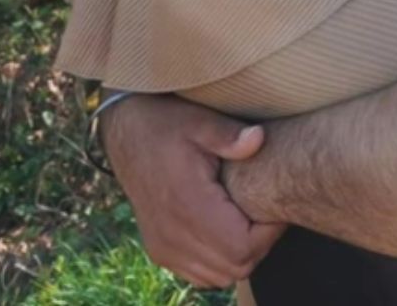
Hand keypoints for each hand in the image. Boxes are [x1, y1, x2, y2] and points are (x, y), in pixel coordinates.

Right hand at [102, 93, 285, 287]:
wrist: (125, 134)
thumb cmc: (165, 125)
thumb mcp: (198, 121)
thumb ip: (229, 135)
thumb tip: (259, 138)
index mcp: (186, 204)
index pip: (242, 248)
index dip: (267, 233)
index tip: (271, 207)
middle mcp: (172, 234)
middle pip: (236, 266)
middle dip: (259, 244)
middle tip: (262, 213)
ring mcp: (164, 246)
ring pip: (220, 276)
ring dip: (239, 256)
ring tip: (243, 221)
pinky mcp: (159, 250)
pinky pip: (201, 275)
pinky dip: (218, 264)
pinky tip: (221, 233)